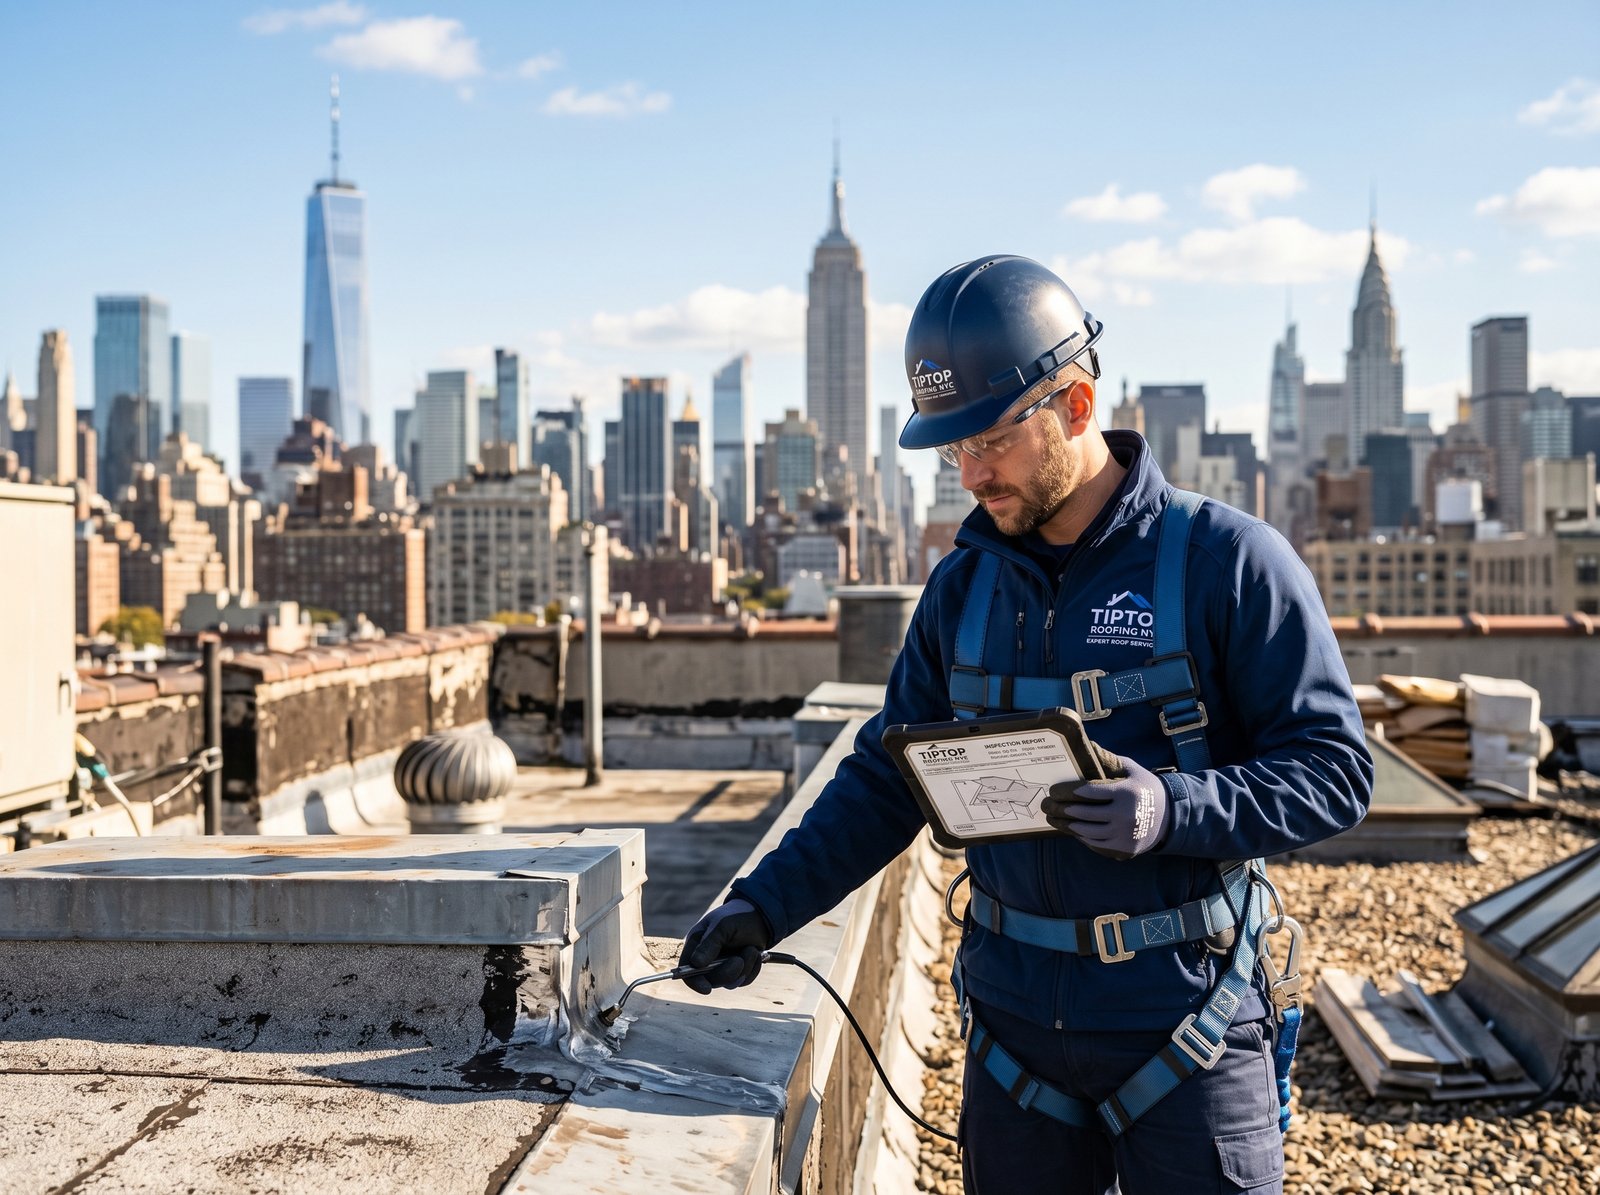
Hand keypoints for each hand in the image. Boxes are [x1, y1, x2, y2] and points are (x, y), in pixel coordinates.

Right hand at [679, 898, 772, 992]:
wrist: (760, 916)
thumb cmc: (736, 917)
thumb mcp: (722, 926)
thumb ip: (709, 944)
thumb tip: (695, 964)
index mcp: (696, 946)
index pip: (687, 970)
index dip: (694, 982)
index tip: (707, 988)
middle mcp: (707, 960)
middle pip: (710, 981)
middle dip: (727, 973)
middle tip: (739, 960)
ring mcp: (722, 967)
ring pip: (729, 983)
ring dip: (744, 968)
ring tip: (751, 949)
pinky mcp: (737, 972)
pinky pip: (743, 981)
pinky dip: (752, 969)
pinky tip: (755, 954)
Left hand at [1042, 755, 1169, 859]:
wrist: (1171, 816)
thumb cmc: (1146, 788)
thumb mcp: (1131, 769)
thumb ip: (1109, 759)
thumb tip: (1087, 746)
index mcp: (1125, 792)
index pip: (1088, 791)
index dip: (1066, 791)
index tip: (1053, 791)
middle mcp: (1124, 814)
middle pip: (1083, 813)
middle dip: (1060, 809)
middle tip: (1046, 805)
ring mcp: (1124, 833)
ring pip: (1086, 831)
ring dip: (1065, 825)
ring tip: (1053, 819)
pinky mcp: (1124, 847)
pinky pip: (1096, 843)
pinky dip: (1081, 836)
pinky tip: (1072, 829)